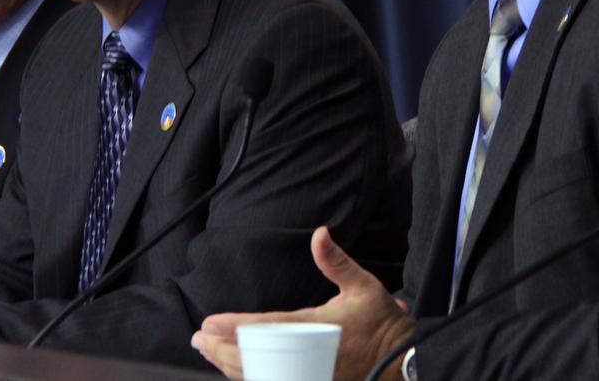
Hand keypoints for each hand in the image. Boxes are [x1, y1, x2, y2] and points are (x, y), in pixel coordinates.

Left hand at [193, 225, 414, 380]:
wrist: (401, 360)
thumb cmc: (382, 321)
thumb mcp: (363, 285)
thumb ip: (336, 261)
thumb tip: (319, 233)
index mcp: (316, 328)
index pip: (266, 328)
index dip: (235, 327)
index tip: (210, 323)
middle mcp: (307, 356)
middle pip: (254, 357)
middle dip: (221, 349)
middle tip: (198, 338)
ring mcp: (308, 375)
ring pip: (260, 375)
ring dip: (230, 365)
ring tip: (208, 352)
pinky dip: (251, 376)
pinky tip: (236, 370)